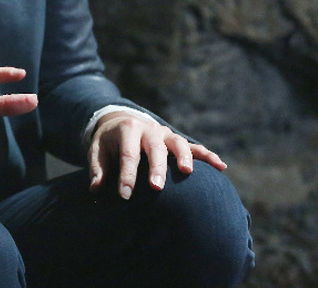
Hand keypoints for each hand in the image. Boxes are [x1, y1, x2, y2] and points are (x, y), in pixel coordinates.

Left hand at [88, 112, 226, 198]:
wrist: (121, 120)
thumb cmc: (108, 141)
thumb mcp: (97, 150)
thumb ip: (97, 169)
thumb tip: (96, 189)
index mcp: (127, 130)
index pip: (128, 154)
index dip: (126, 176)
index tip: (125, 196)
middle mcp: (149, 129)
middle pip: (154, 148)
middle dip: (156, 167)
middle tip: (156, 187)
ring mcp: (165, 133)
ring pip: (178, 143)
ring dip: (184, 157)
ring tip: (187, 173)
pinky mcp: (175, 140)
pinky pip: (195, 147)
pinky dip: (208, 155)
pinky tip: (221, 167)